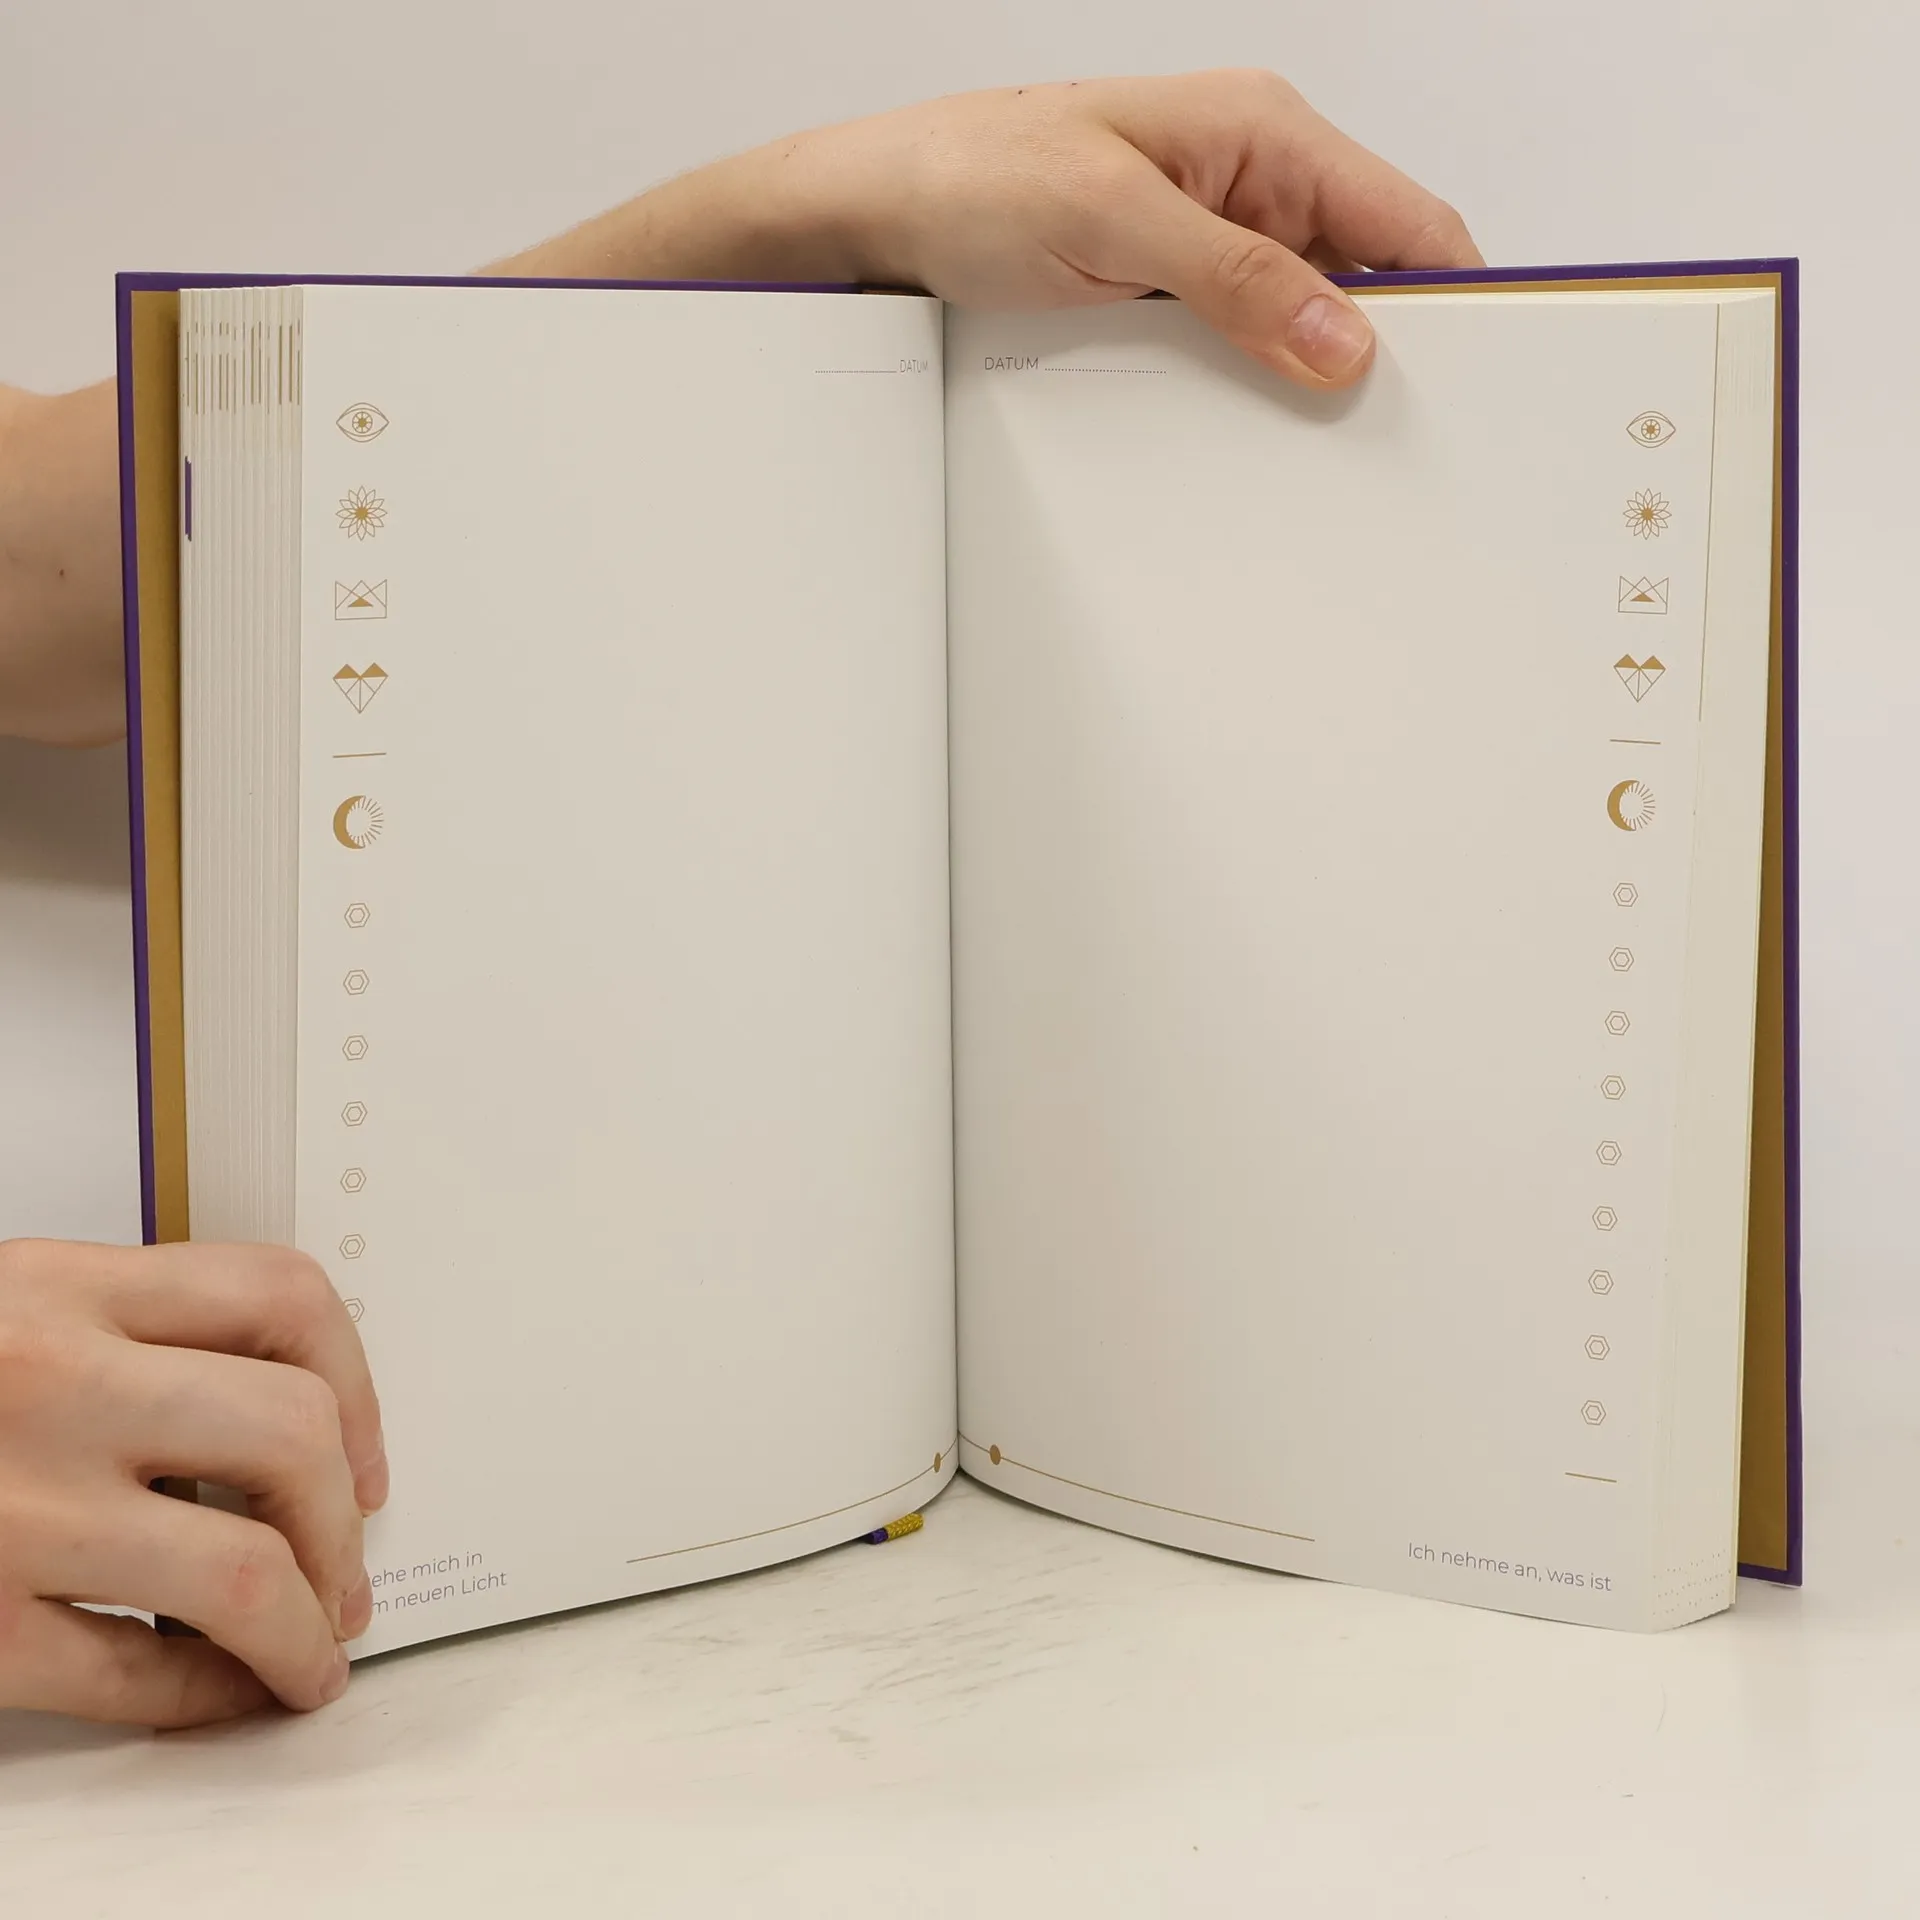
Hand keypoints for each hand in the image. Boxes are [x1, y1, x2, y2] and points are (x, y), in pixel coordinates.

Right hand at [0, 1238, 385, 1727]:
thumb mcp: (2, 1316)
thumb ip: (122, 1338)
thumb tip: (278, 1425)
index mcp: (56, 1287)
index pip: (279, 1296)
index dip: (359, 1381)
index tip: (367, 1452)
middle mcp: (44, 1383)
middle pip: (291, 1434)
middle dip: (345, 1521)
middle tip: (351, 1566)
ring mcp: (6, 1511)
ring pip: (240, 1570)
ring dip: (307, 1628)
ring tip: (315, 1652)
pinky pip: (134, 1674)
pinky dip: (205, 1696)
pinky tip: (222, 1693)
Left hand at [813, 70, 1483, 386]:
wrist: (880, 210)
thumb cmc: (973, 177)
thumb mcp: (1110, 222)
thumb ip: (1233, 277)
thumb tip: (1338, 336)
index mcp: (1261, 131)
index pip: (1406, 216)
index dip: (1455, 296)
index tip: (1479, 375)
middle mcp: (1251, 176)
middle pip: (1368, 272)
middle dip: (1386, 348)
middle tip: (1386, 433)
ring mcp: (1215, 232)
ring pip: (1309, 312)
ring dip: (1314, 370)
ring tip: (1315, 434)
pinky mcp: (1177, 281)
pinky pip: (1248, 333)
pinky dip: (1260, 377)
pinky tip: (1253, 419)